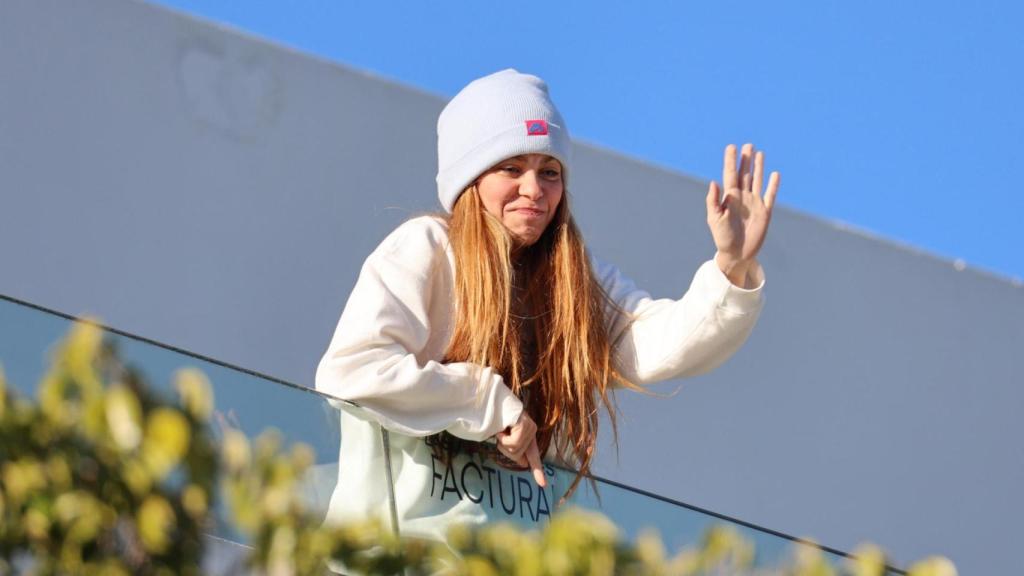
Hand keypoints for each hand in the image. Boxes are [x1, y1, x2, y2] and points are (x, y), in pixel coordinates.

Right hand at [495, 412, 546, 487]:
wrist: (492, 401)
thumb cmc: (496, 418)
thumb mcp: (505, 438)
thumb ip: (514, 450)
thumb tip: (525, 463)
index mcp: (528, 436)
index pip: (534, 457)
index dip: (538, 471)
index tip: (543, 485)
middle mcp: (532, 432)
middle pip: (517, 456)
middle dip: (504, 448)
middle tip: (500, 434)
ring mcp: (530, 428)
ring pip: (514, 450)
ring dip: (502, 441)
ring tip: (501, 428)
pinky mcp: (525, 426)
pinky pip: (513, 443)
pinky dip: (502, 437)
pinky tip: (502, 427)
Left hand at [706, 143, 779, 285]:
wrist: (736, 253)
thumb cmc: (722, 237)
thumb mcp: (714, 218)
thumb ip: (714, 201)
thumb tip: (714, 182)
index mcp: (729, 197)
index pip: (730, 174)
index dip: (730, 161)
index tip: (731, 147)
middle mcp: (742, 197)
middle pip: (745, 174)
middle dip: (745, 160)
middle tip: (747, 145)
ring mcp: (754, 203)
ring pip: (757, 181)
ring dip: (758, 167)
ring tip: (759, 153)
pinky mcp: (765, 212)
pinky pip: (770, 195)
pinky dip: (773, 185)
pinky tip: (775, 174)